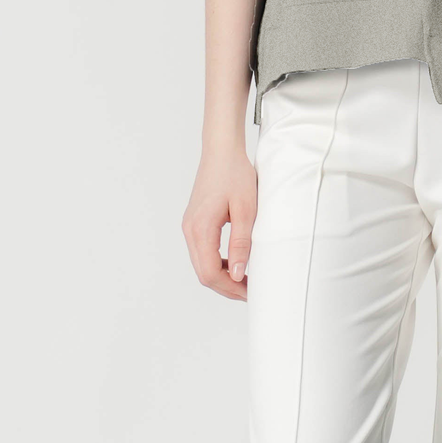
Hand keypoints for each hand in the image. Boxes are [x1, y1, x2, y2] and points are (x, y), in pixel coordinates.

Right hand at [182, 142, 257, 300]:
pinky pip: (203, 252)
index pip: (210, 273)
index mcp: (200, 229)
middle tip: (250, 291)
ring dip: (223, 276)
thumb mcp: (245, 209)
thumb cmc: (235, 174)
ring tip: (246, 279)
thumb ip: (241, 243)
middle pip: (204, 273)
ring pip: (202, 264)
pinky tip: (236, 261)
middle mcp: (190, 231)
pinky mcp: (195, 223)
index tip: (251, 292)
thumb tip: (239, 275)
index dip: (230, 288)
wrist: (221, 150)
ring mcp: (190, 227)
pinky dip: (218, 262)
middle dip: (227, 286)